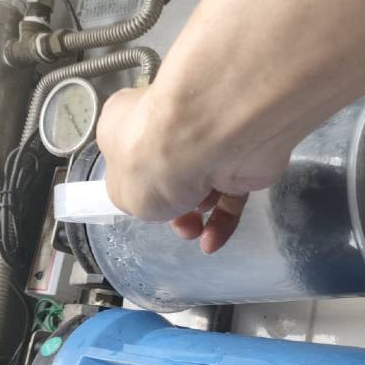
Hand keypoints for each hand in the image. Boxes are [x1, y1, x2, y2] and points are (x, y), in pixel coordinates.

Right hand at [96, 84, 288, 253]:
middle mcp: (170, 125)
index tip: (138, 202)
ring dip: (194, 216)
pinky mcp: (242, 159)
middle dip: (168, 205)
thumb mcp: (122, 193)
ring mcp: (209, 140)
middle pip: (168, 174)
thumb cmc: (153, 162)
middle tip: (168, 220)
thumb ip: (133, 198)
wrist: (213, 139)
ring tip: (191, 231)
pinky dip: (222, 220)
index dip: (133, 180)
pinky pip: (231, 195)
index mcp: (127, 122)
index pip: (128, 151)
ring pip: (201, 186)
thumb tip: (149, 199)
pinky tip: (211, 241)